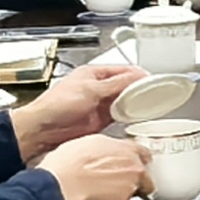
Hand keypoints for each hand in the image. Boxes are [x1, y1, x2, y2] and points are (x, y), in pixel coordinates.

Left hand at [8, 62, 140, 160]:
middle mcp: (98, 87)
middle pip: (125, 85)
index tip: (153, 80)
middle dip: (139, 89)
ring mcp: (99, 104)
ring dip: (135, 103)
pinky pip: (119, 115)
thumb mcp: (91, 90)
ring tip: (150, 104)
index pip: (123, 70)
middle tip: (155, 93)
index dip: (138, 74)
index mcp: (93, 74)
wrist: (43, 129)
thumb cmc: (57, 105)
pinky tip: (137, 117)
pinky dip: (129, 116)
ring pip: (123, 100)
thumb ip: (116, 84)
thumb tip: (136, 77)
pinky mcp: (100, 120)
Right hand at [33, 133, 148, 199]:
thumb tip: (108, 151)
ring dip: (125, 189)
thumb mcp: (92, 142)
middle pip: (144, 174)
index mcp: (127, 148)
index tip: (136, 163)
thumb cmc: (71, 160)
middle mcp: (134, 166)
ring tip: (105, 189)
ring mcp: (130, 185)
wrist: (64, 180)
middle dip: (135, 177)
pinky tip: (100, 196)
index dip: (138, 159)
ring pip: (135, 189)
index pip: (144, 153)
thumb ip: (109, 147)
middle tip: (118, 179)